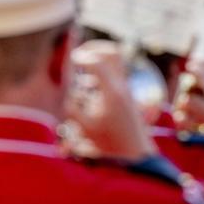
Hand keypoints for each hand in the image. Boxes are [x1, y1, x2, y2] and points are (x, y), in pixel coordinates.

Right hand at [65, 40, 156, 161]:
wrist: (135, 155)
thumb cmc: (110, 144)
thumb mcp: (85, 128)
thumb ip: (72, 108)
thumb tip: (68, 93)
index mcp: (112, 92)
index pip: (97, 62)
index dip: (81, 56)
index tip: (71, 58)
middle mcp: (122, 86)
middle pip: (112, 52)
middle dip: (93, 48)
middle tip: (79, 54)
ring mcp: (127, 89)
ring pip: (116, 60)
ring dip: (98, 58)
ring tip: (82, 69)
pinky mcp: (127, 94)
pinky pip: (115, 72)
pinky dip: (101, 71)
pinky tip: (89, 83)